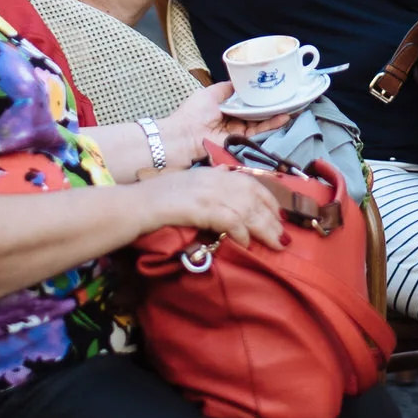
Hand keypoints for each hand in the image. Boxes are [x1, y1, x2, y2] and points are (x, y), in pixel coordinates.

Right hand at [144, 162, 285, 249]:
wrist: (134, 204)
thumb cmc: (156, 202)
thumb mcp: (189, 190)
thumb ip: (209, 194)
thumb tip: (230, 212)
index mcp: (213, 173)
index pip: (250, 182)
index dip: (268, 199)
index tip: (279, 215)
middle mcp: (214, 178)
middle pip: (253, 195)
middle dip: (272, 216)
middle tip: (283, 236)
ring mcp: (207, 191)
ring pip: (247, 207)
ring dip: (264, 227)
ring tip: (276, 244)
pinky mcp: (199, 206)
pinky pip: (228, 218)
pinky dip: (241, 232)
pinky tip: (246, 244)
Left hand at [156, 83, 294, 167]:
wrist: (181, 138)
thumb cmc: (192, 114)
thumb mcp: (209, 93)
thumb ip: (226, 89)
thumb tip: (241, 80)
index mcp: (223, 107)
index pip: (245, 100)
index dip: (258, 94)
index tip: (272, 86)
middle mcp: (232, 119)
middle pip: (255, 111)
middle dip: (271, 105)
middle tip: (288, 96)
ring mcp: (236, 131)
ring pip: (259, 121)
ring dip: (275, 114)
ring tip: (292, 105)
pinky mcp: (239, 141)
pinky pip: (257, 132)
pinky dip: (270, 124)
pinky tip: (283, 116)